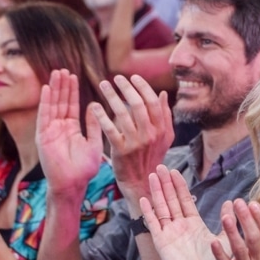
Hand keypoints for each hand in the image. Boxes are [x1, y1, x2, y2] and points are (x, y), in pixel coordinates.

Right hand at [36, 70, 105, 197]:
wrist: (73, 185)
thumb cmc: (84, 169)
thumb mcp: (94, 143)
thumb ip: (94, 125)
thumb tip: (94, 105)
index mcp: (71, 129)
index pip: (71, 105)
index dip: (72, 91)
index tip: (74, 76)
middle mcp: (59, 128)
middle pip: (60, 102)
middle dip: (62, 86)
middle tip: (64, 69)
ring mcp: (50, 131)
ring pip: (52, 106)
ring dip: (54, 90)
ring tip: (56, 73)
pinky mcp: (43, 137)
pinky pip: (44, 116)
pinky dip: (45, 103)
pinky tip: (46, 89)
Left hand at [91, 74, 173, 207]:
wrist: (142, 182)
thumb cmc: (152, 157)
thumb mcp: (165, 138)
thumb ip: (165, 115)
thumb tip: (163, 93)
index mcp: (161, 129)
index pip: (152, 102)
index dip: (142, 87)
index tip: (132, 77)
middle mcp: (150, 134)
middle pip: (138, 105)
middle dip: (126, 88)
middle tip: (116, 78)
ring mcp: (136, 143)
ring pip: (123, 114)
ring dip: (112, 96)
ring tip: (103, 85)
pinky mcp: (121, 151)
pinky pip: (110, 130)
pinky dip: (101, 116)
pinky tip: (94, 107)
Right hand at [139, 166, 225, 259]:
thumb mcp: (224, 237)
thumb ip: (227, 220)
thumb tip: (232, 203)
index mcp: (193, 224)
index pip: (184, 200)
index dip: (179, 185)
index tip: (175, 171)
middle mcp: (179, 227)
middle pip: (170, 200)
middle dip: (166, 183)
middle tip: (160, 166)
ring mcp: (169, 233)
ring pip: (161, 208)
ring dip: (156, 192)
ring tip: (152, 176)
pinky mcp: (161, 242)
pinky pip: (153, 224)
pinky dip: (148, 212)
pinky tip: (144, 200)